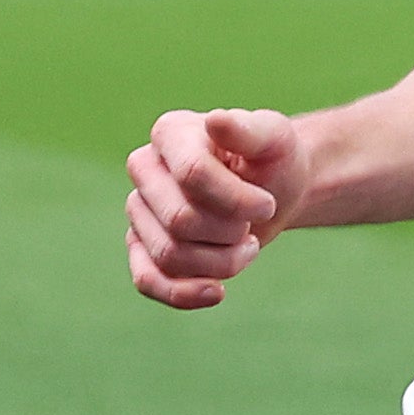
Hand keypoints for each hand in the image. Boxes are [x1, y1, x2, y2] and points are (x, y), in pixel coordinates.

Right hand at [125, 106, 306, 309]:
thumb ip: (249, 129)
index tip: (268, 204)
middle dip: (230, 232)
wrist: (272, 193)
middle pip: (180, 220)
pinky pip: (147, 279)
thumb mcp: (274, 138)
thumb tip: (216, 121)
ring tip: (246, 246)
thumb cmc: (272, 161)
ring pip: (169, 254)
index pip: (193, 174)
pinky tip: (217, 293)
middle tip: (252, 225)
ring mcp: (139, 210)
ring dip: (221, 262)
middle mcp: (145, 168)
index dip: (236, 201)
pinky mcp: (142, 246)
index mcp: (171, 132)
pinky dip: (182, 294)